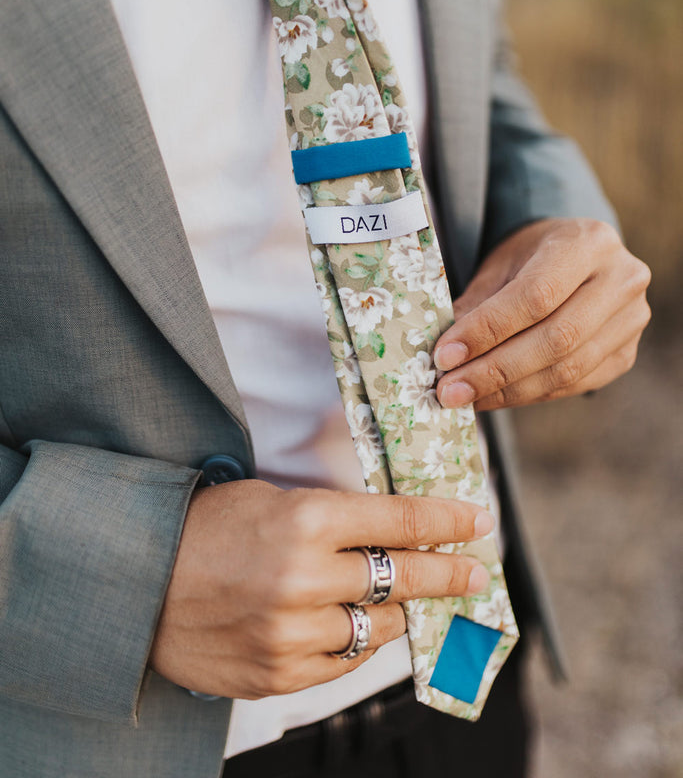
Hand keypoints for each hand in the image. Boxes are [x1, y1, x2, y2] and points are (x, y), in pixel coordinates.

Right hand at [149, 480, 493, 698]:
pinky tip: (359, 626)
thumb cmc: (207, 527)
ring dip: (399, 613)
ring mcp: (293, 634)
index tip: (476, 520)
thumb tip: (394, 531)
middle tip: (475, 572)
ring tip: (413, 602)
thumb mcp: (272, 499)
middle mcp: (306, 579)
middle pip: (403, 577)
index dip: (445, 519)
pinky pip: (343, 663)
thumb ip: (332, 518)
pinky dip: (356, 643)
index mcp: (306, 520)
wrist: (139, 582)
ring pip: (378, 628)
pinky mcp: (278, 675)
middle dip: (447, 572)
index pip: (399, 519)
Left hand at [434, 217, 650, 410]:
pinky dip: (528, 395)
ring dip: (508, 391)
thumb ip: (477, 304)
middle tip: (449, 390)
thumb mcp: (501, 264)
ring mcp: (631, 320)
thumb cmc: (531, 256)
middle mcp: (621, 280)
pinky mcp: (626, 353)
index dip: (487, 330)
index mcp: (588, 243)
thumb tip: (443, 353)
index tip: (445, 355)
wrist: (575, 255)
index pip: (536, 296)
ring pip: (567, 370)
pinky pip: (575, 384)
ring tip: (464, 398)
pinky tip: (493, 397)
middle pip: (556, 339)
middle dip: (495, 371)